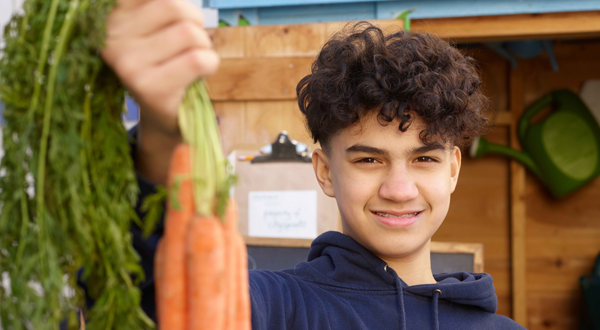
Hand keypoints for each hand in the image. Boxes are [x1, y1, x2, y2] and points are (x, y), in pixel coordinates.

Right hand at [101, 0, 219, 183]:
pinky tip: (198, 74)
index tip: (175, 22)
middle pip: (173, 5)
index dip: (179, 6)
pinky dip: (210, 64)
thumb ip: (163, 8)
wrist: (164, 115)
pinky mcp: (150, 87)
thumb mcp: (156, 27)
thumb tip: (180, 0)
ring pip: (189, 33)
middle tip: (192, 42)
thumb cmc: (166, 64)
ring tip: (193, 60)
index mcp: (113, 17)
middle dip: (195, 21)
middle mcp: (113, 38)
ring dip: (204, 45)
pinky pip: (198, 60)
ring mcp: (129, 64)